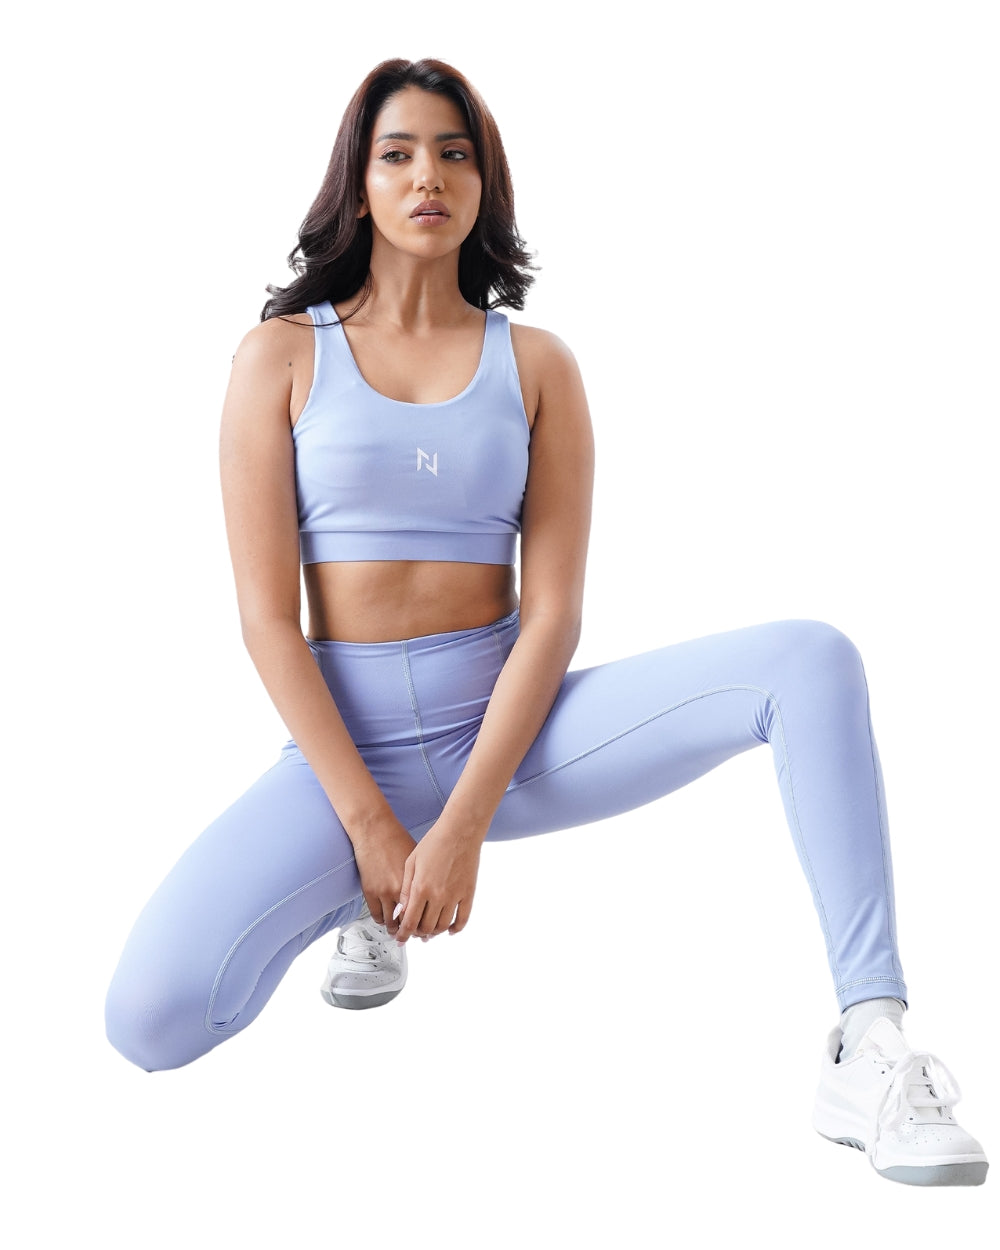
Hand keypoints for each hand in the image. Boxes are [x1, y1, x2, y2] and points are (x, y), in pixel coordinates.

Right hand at [350, 817, 417, 932]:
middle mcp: (401, 890)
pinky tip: (386, 919)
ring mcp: (384, 892)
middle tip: (412, 934)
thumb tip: (431, 896)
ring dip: (395, 929)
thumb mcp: (418, 860)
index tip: (425, 929)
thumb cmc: (398, 839)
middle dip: (411, 931)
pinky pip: (376, 916)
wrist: (375, 830)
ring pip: (391, 923)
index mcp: (417, 883)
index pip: (424, 914)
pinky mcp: (370, 891)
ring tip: (398, 930)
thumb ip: (423, 880)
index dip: (425, 925)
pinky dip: (382, 921)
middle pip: (409, 922)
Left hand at [394, 821, 483, 943]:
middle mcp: (438, 896)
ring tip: (429, 931)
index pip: (410, 922)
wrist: (460, 831)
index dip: (403, 934)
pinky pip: (462, 919)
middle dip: (417, 934)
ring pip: (443, 926)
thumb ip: (406, 889)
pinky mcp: (468, 894)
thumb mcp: (411, 863)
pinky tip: (449, 930)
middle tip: (414, 933)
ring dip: (434, 933)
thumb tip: (402, 911)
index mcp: (421, 888)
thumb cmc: (434, 842)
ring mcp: (455, 897)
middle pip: (426, 928)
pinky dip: (455, 929)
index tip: (400, 938)